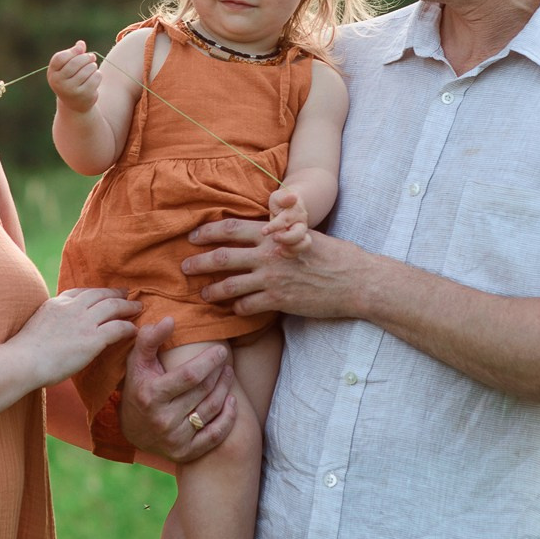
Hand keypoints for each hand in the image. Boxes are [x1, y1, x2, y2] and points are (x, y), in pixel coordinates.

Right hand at [15, 287, 139, 385]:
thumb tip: (55, 331)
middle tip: (127, 294)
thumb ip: (50, 322)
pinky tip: (134, 330)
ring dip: (127, 306)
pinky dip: (128, 327)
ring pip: (113, 307)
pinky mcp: (92, 339)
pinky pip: (117, 328)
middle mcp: (71, 308)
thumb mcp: (37, 326)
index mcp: (56, 303)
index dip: (96, 292)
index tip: (104, 294)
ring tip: (138, 307)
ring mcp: (83, 322)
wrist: (23, 362)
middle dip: (115, 293)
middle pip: (100, 294)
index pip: (80, 292)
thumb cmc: (24, 354)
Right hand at [47, 41, 100, 113]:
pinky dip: (97, 74)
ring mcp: (71, 91)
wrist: (75, 103)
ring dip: (93, 66)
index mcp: (53, 74)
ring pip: (87, 69)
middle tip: (92, 57)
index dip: (73, 51)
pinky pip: (95, 77)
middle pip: (75, 63)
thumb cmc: (71, 79)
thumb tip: (81, 43)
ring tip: (92, 67)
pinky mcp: (83, 95)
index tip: (80, 49)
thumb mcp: (68, 66)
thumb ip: (74, 54)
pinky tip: (95, 77)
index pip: (60, 58)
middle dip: (86, 57)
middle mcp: (59, 83)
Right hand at [118, 319, 236, 461]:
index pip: (190, 376)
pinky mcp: (185, 453)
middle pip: (204, 392)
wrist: (133, 430)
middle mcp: (162, 420)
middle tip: (226, 361)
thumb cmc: (138, 386)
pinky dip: (228, 418)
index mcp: (150, 395)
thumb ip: (150, 338)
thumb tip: (170, 320)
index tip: (220, 350)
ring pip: (211, 410)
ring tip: (228, 375)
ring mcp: (174, 439)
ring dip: (225, 390)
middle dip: (219, 373)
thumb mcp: (137, 362)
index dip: (209, 361)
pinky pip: (215, 435)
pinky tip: (232, 401)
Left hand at [184, 217, 372, 319]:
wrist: (355, 280)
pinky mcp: (279, 302)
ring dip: (211, 291)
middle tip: (184, 267)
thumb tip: (265, 228)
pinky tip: (233, 310)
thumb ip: (281, 232)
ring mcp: (272, 280)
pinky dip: (236, 309)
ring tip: (202, 294)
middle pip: (221, 257)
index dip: (207, 232)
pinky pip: (247, 307)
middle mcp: (267, 255)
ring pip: (229, 286)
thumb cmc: (334, 254)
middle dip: (198, 262)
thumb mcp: (305, 233)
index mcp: (272, 234)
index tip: (192, 236)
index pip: (230, 229)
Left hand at [265, 187, 311, 255]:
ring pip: (304, 245)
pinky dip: (289, 254)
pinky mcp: (297, 243)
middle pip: (299, 234)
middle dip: (286, 239)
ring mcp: (301, 235)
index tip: (263, 231)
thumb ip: (284, 198)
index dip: (274, 226)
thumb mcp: (279, 197)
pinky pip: (298, 252)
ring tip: (278, 249)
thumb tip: (293, 197)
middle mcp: (301, 224)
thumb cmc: (282, 202)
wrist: (291, 206)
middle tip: (274, 238)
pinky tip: (278, 251)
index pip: (286, 220)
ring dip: (291, 249)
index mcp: (295, 212)